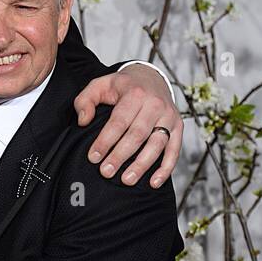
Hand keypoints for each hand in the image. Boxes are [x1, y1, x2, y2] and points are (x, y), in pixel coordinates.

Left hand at [74, 63, 180, 187]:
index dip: (106, 141)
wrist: (151, 78)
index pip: (119, 121)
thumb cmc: (121, 86)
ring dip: (142, 164)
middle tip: (106, 172)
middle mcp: (155, 105)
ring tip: (126, 179)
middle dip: (121, 155)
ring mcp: (169, 116)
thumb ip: (85, 101)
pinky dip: (166, 168)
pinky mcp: (178, 126)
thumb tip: (83, 121)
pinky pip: (174, 150)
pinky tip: (153, 181)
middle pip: (138, 134)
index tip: (93, 157)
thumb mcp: (99, 85)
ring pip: (157, 144)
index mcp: (135, 94)